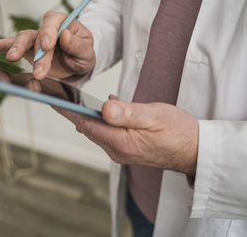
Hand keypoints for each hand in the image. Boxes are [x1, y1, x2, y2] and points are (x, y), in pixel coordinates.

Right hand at [0, 12, 95, 79]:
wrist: (76, 64)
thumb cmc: (82, 54)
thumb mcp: (87, 52)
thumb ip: (77, 45)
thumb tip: (65, 36)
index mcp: (62, 23)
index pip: (53, 22)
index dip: (49, 32)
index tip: (47, 45)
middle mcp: (45, 29)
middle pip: (36, 35)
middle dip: (36, 53)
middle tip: (38, 70)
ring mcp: (34, 39)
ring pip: (22, 40)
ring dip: (17, 50)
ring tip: (12, 58)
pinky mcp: (26, 50)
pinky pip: (11, 46)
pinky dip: (0, 45)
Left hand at [55, 95, 198, 175]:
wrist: (196, 151)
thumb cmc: (179, 131)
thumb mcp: (155, 116)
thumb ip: (128, 113)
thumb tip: (104, 107)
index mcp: (120, 141)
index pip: (86, 124)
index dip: (67, 110)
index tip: (51, 99)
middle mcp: (116, 149)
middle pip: (88, 128)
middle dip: (72, 112)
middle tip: (57, 96)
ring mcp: (121, 151)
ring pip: (97, 131)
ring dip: (86, 116)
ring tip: (73, 100)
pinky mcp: (126, 149)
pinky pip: (108, 133)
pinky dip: (102, 120)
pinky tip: (107, 108)